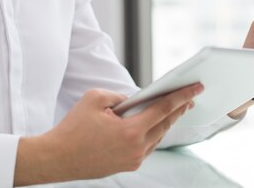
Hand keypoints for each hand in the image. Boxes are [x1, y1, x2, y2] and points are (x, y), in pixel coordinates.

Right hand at [14, 83, 202, 185]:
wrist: (57, 157)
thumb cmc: (73, 127)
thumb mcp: (95, 98)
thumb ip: (120, 96)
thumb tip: (134, 101)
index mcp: (131, 131)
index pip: (164, 109)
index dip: (182, 96)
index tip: (197, 88)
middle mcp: (136, 148)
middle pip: (165, 125)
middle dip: (179, 109)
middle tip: (190, 97)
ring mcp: (133, 160)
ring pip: (157, 137)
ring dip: (167, 122)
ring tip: (176, 109)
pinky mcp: (126, 166)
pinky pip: (147, 147)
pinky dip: (153, 134)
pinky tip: (156, 125)